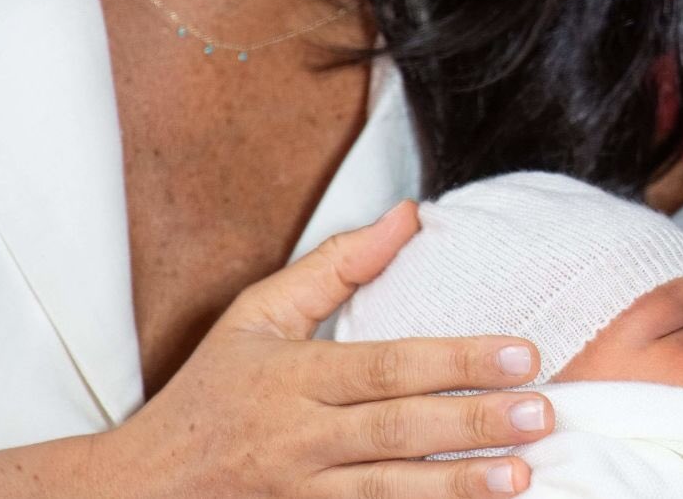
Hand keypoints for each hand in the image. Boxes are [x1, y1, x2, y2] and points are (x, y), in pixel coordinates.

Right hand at [94, 201, 552, 497]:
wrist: (139, 489)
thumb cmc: (211, 390)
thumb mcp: (257, 314)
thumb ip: (336, 265)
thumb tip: (409, 213)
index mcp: (293, 376)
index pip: (387, 365)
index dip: (457, 359)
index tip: (523, 353)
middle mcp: (299, 440)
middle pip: (397, 431)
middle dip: (474, 422)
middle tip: (543, 411)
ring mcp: (300, 496)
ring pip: (389, 493)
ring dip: (458, 487)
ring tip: (523, 475)